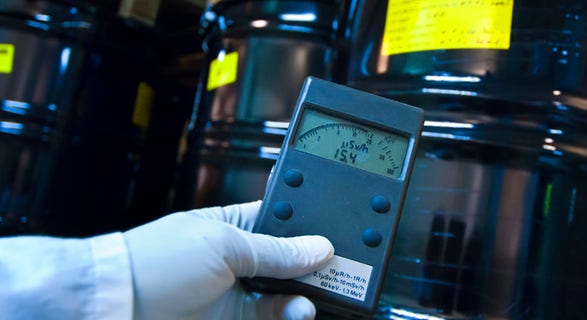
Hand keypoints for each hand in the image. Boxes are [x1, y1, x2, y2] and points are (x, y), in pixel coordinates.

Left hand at [124, 201, 333, 319]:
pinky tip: (300, 310)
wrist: (117, 307)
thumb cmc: (157, 262)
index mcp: (234, 224)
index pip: (283, 220)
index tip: (337, 236)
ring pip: (289, 291)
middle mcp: (240, 257)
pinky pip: (276, 315)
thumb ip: (274, 249)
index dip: (310, 227)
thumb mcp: (222, 246)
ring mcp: (239, 291)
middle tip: (341, 268)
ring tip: (318, 294)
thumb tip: (319, 247)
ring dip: (309, 292)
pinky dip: (292, 313)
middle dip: (316, 263)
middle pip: (292, 258)